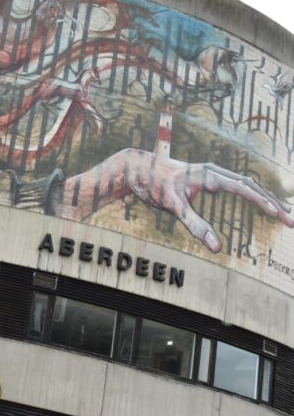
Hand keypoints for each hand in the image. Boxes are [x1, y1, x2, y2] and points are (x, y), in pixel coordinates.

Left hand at [123, 148, 292, 251]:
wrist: (137, 168)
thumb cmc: (153, 185)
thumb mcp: (173, 207)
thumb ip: (194, 226)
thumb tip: (215, 247)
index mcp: (209, 175)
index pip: (243, 189)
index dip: (263, 203)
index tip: (279, 215)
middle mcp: (214, 171)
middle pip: (252, 186)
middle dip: (273, 203)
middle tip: (291, 221)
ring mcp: (212, 173)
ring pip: (248, 184)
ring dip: (267, 198)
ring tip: (285, 213)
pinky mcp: (208, 178)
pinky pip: (238, 185)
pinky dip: (255, 194)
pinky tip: (263, 204)